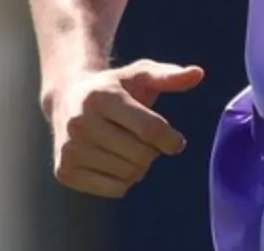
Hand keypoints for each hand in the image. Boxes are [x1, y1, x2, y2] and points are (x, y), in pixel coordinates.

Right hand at [45, 60, 204, 197]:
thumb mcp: (139, 75)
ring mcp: (70, 149)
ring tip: (128, 148)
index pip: (150, 130)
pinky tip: (114, 161)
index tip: (176, 142)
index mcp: (101, 97)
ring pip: (129, 175)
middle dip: (153, 152)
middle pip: (141, 156)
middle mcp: (80, 123)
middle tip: (145, 141)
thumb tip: (198, 74)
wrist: (66, 99)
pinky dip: (123, 181)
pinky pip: (114, 190)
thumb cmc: (114, 87)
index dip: (171, 140)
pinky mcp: (65, 171)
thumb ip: (168, 76)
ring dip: (139, 166)